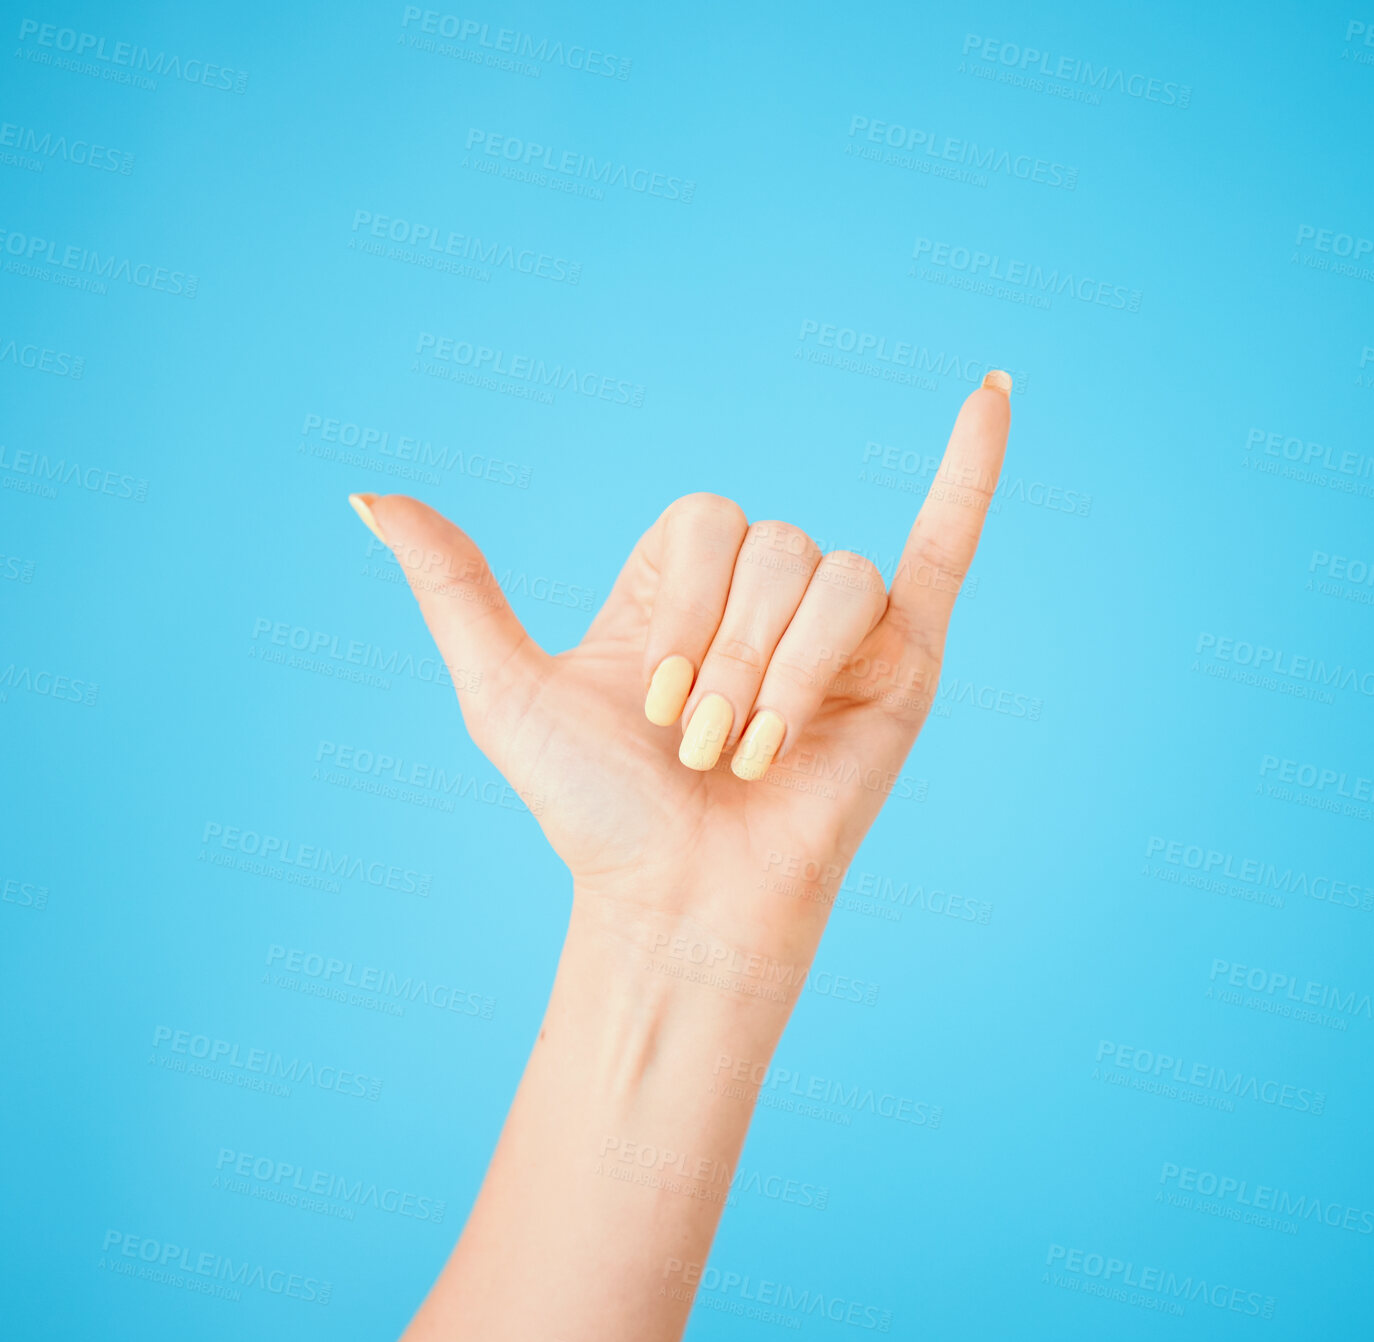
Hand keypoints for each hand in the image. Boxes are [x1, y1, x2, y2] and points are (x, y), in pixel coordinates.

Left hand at [349, 376, 1009, 956]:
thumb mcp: (507, 690)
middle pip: (778, 550)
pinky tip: (993, 393)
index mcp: (684, 583)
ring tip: (759, 753)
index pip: (709, 518)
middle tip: (707, 747)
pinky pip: (946, 546)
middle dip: (734, 658)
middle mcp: (764, 596)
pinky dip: (973, 472)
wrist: (684, 901)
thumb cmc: (599, 811)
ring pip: (837, 578)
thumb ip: (454, 587)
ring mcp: (839, 625)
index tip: (654, 701)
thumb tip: (365, 496)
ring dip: (789, 674)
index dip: (683, 605)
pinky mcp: (907, 660)